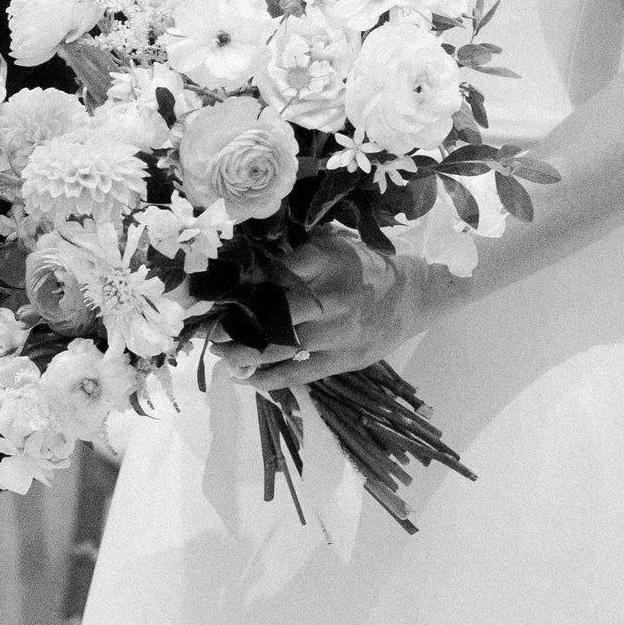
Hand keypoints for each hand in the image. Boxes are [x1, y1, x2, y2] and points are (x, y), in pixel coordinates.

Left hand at [230, 229, 430, 390]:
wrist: (413, 295)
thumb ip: (299, 254)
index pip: (277, 273)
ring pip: (282, 348)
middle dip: (237, 325)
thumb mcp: (336, 245)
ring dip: (246, 354)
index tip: (218, 295)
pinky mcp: (344, 360)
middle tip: (210, 331)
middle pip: (275, 314)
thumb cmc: (366, 267)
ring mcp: (339, 332)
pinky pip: (300, 374)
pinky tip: (246, 379)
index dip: (244, 286)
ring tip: (221, 355)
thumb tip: (250, 263)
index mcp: (327, 260)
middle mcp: (332, 297)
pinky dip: (270, 379)